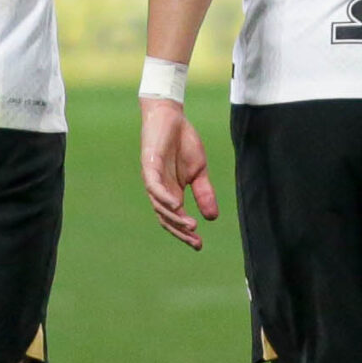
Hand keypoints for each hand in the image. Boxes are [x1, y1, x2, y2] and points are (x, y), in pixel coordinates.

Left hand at [139, 96, 214, 250]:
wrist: (172, 117)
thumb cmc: (183, 143)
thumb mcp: (199, 171)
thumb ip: (203, 193)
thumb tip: (212, 218)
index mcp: (171, 192)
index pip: (175, 219)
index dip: (185, 233)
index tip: (199, 245)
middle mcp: (160, 189)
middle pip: (165, 218)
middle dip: (180, 232)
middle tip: (195, 241)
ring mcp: (153, 178)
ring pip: (159, 206)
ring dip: (174, 217)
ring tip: (191, 225)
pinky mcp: (149, 165)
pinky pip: (154, 187)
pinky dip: (164, 197)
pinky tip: (176, 205)